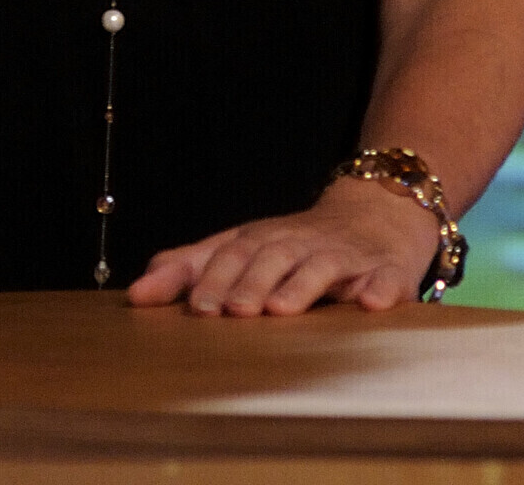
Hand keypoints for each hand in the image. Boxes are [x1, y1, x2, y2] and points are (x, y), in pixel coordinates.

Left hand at [128, 175, 443, 315]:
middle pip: (274, 257)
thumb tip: (136, 293)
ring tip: (282, 309)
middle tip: (235, 312)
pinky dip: (380, 289)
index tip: (194, 307)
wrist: (378, 211)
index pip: (233, 254)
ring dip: (302, 285)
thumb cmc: (297, 243)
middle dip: (252, 282)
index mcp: (264, 240)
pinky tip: (370, 303)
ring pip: (322, 266)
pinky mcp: (387, 270)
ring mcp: (346, 257)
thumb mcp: (242, 248)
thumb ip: (190, 268)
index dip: (213, 278)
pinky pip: (387, 279)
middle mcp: (301, 244)